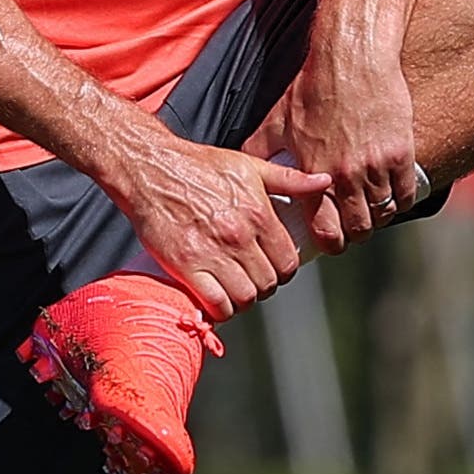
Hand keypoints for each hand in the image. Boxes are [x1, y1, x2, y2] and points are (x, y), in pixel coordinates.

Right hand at [96, 120, 338, 319]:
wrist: (149, 168)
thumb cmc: (198, 165)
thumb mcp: (248, 165)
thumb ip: (289, 179)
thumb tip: (324, 182)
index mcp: (258, 213)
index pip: (287, 262)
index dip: (282, 271)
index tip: (270, 268)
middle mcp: (239, 236)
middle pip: (268, 284)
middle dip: (262, 286)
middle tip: (250, 279)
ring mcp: (212, 253)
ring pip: (245, 298)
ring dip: (242, 300)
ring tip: (234, 290)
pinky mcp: (186, 266)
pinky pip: (215, 304)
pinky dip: (219, 309)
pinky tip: (215, 298)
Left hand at [247, 25, 426, 253]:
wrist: (353, 59)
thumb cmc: (312, 88)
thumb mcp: (277, 120)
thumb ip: (261, 151)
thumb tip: (247, 171)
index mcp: (314, 174)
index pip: (326, 231)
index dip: (329, 243)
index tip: (330, 241)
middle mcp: (346, 177)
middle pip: (357, 229)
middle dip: (354, 233)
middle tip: (352, 228)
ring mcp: (375, 166)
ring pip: (382, 214)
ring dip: (376, 216)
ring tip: (370, 211)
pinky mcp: (400, 154)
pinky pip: (405, 194)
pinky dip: (399, 200)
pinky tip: (391, 195)